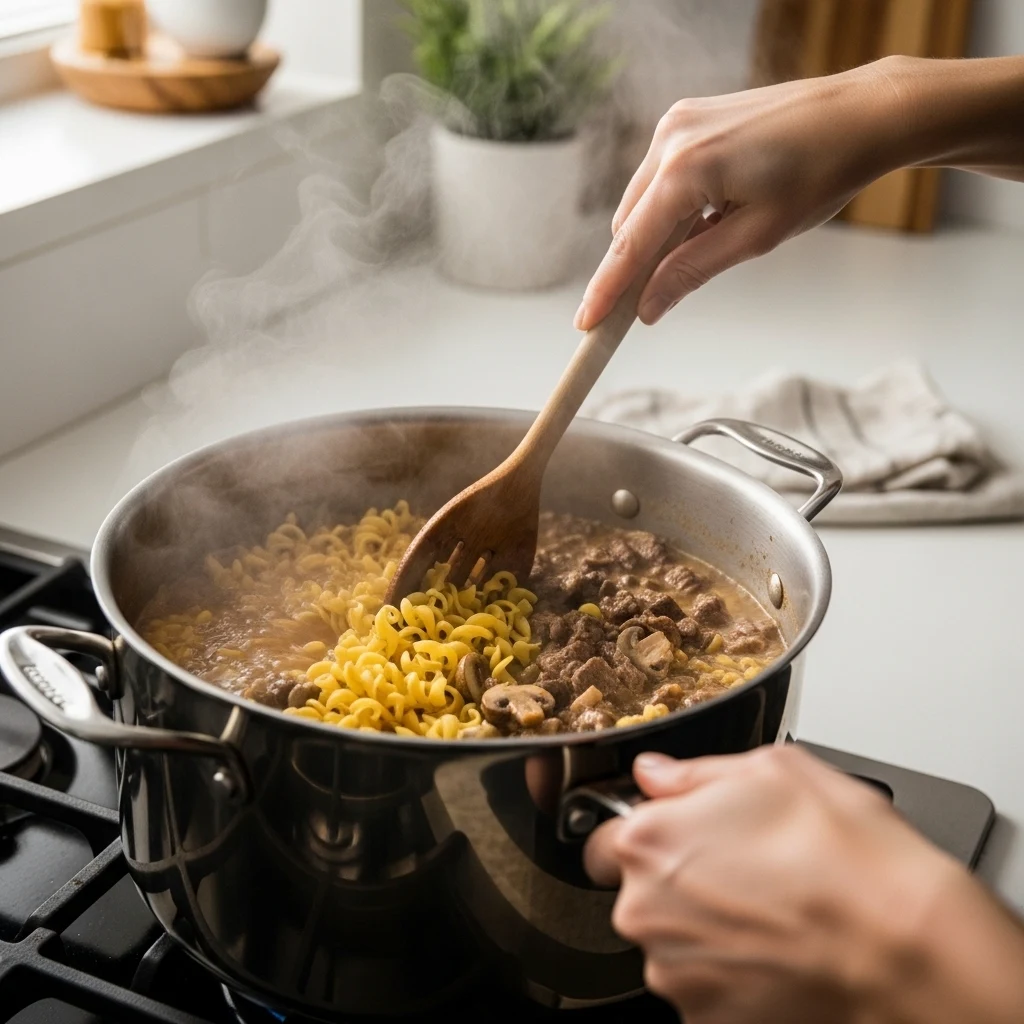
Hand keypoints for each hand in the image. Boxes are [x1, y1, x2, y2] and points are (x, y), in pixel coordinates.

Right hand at [574, 60, 905, 329]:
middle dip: (634, 265)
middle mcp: (671, 138)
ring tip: (713, 241)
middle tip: (647, 305)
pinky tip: (711, 216)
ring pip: (643, 201)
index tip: (585, 325)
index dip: (606, 291)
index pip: (630, 244)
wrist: (863, 113)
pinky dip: (673, 207)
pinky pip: (662, 177)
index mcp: (685, 168)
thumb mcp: (755, 237)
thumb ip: (691, 272)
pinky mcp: (689, 118)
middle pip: (629, 224)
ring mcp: (678, 123)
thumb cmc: (822, 170)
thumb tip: (648, 306)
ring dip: (658, 234)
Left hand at [584, 745, 1023, 1023]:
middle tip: (741, 865)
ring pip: (671, 940)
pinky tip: (775, 946)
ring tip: (769, 906)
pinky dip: (729, 968)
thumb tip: (656, 773)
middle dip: (677, 877)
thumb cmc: (846, 856)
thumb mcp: (772, 769)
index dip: (643, 829)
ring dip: (704, 925)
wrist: (905, 951)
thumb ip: (694, 771)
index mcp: (648, 841)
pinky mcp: (706, 1020)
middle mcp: (646, 912)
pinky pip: (702, 984)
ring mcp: (675, 974)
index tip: (677, 831)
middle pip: (639, 890)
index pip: (602, 835)